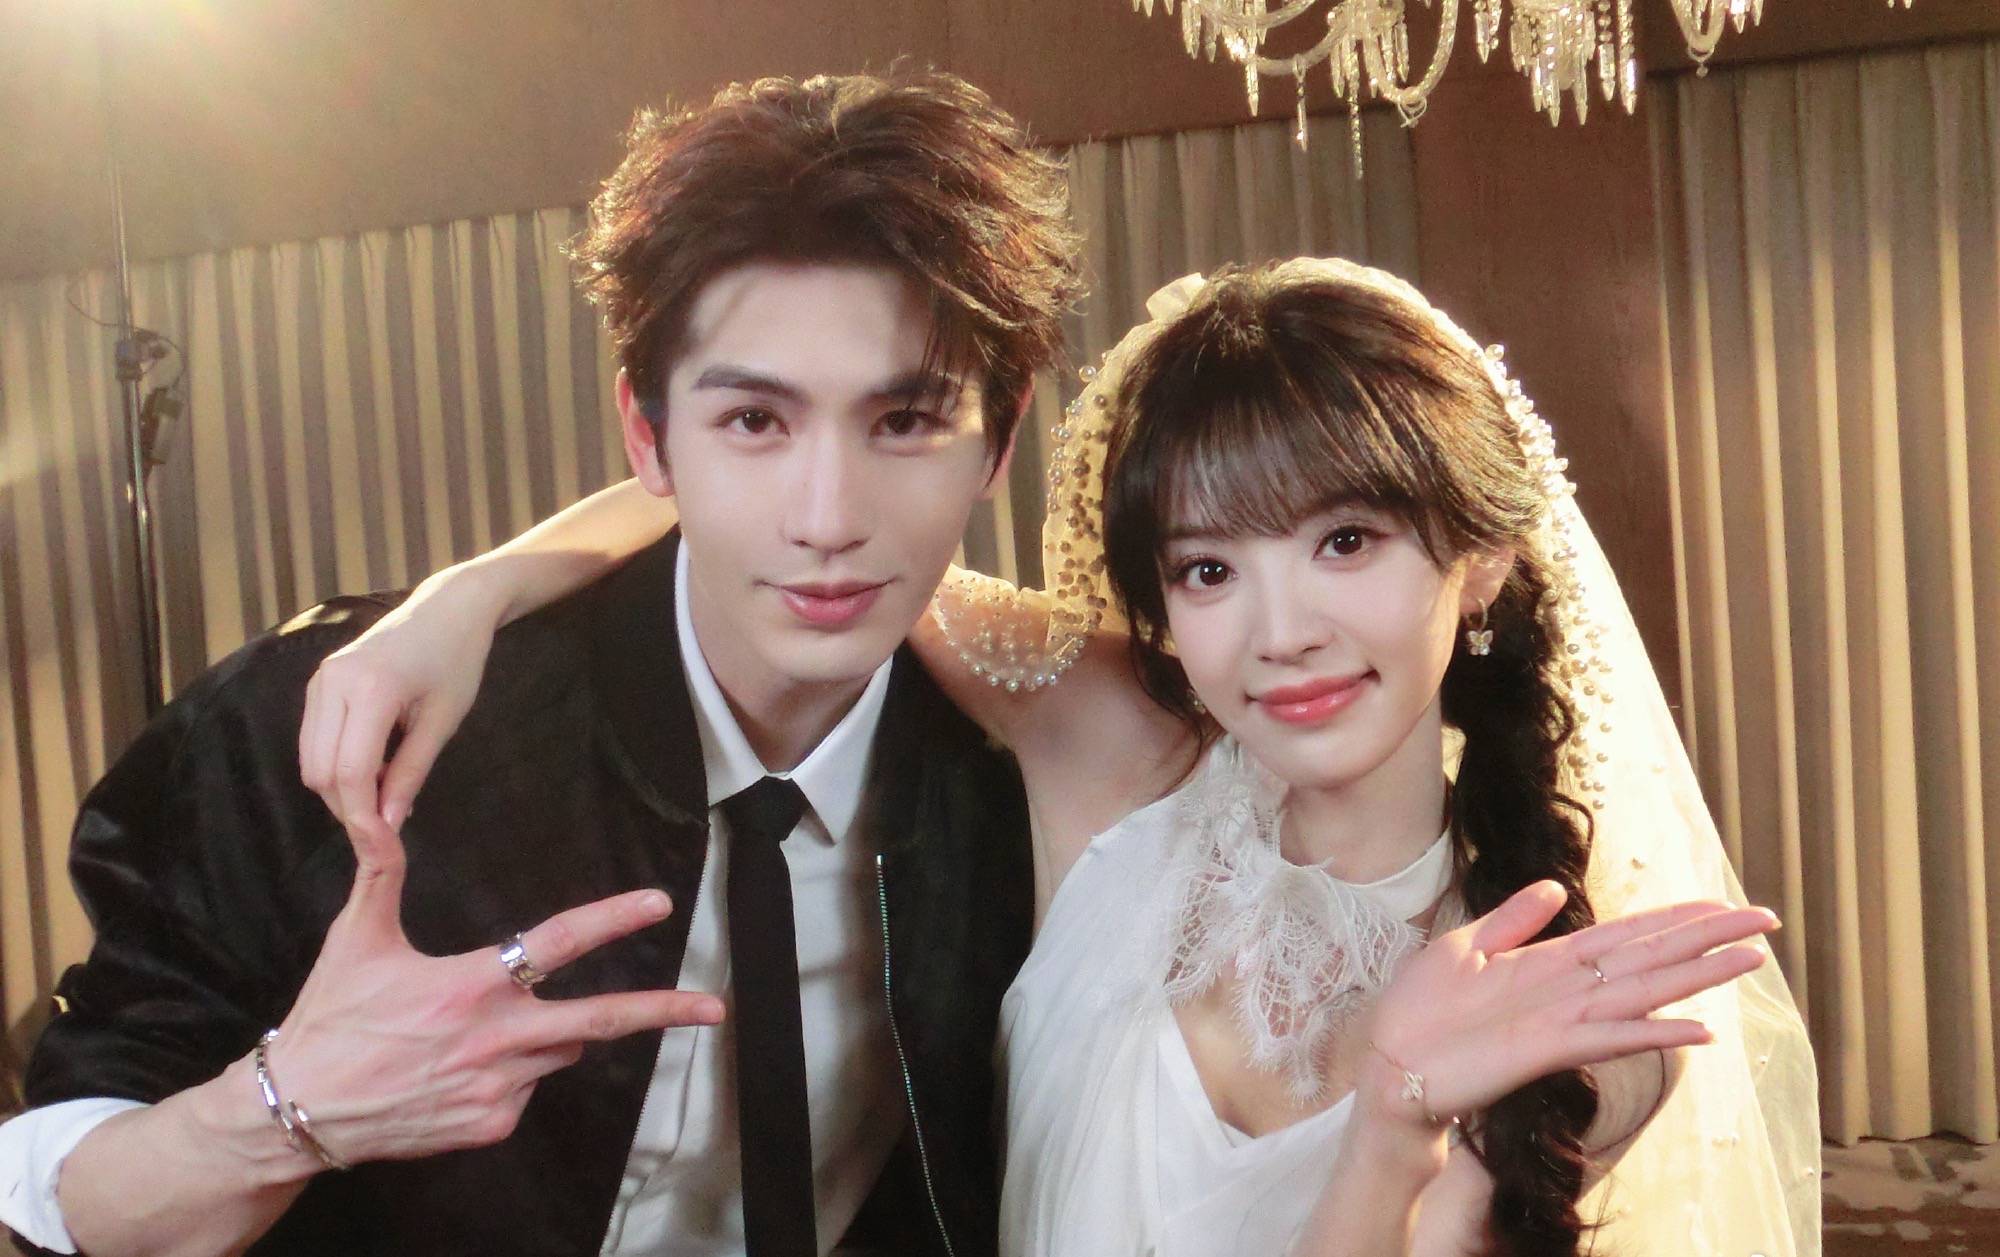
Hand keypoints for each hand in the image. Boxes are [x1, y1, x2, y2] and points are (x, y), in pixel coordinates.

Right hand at [251, 819, 722, 1167]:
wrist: (298, 1113)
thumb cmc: (331, 1020)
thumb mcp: (355, 940)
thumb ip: (378, 873)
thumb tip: (375, 812)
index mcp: (471, 986)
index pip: (558, 943)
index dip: (613, 919)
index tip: (659, 903)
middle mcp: (496, 1039)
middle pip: (598, 1022)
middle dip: (662, 1011)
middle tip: (713, 1007)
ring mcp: (498, 1088)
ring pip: (558, 1051)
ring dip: (548, 1035)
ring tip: (481, 1032)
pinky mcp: (491, 1124)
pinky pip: (527, 1090)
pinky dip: (515, 1074)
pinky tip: (460, 1070)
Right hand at [300, 564, 502, 831]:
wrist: (447, 608)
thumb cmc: (457, 660)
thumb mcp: (443, 721)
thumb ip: (411, 772)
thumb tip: (389, 823)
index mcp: (370, 689)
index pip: (350, 772)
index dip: (362, 817)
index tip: (381, 848)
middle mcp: (333, 682)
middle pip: (321, 772)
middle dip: (349, 808)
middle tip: (388, 829)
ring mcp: (320, 680)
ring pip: (311, 760)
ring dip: (340, 790)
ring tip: (386, 797)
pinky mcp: (318, 682)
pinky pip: (313, 740)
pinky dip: (336, 765)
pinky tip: (373, 771)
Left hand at [1358, 883, 1775, 1132]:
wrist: (1390, 1064)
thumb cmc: (1421, 1010)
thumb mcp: (1464, 947)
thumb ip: (1511, 919)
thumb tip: (1549, 885)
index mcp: (1551, 962)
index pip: (1625, 934)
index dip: (1673, 918)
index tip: (1720, 903)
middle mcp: (1569, 991)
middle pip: (1650, 957)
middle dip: (1706, 938)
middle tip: (1765, 921)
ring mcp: (1563, 1021)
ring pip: (1644, 992)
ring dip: (1697, 976)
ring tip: (1750, 959)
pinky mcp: (1547, 1049)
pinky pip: (1610, 1037)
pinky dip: (1653, 1033)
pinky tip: (1700, 1030)